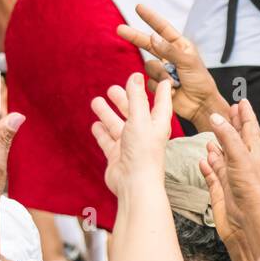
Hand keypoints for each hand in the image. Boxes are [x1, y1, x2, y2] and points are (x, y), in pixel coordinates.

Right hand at [90, 73, 171, 197]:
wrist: (134, 184)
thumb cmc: (144, 154)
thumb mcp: (140, 119)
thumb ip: (136, 98)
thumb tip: (136, 76)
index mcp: (157, 124)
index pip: (161, 103)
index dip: (162, 92)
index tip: (164, 80)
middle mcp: (144, 133)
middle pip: (134, 112)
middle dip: (124, 100)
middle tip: (113, 89)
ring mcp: (130, 145)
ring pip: (117, 125)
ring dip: (107, 114)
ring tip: (96, 102)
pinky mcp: (117, 155)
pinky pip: (107, 141)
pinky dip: (101, 132)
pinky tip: (95, 125)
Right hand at [118, 5, 224, 127]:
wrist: (201, 104)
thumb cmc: (200, 81)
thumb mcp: (188, 62)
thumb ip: (170, 50)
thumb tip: (152, 37)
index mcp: (179, 46)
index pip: (162, 28)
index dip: (150, 18)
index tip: (139, 7)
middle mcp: (169, 55)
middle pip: (147, 43)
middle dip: (134, 37)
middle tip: (120, 29)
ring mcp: (162, 69)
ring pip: (150, 66)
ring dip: (161, 75)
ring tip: (175, 83)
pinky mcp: (157, 84)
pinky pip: (150, 81)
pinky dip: (160, 86)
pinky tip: (173, 91)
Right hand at [201, 100, 259, 241]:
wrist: (250, 221)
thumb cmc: (252, 190)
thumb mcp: (240, 156)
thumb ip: (228, 136)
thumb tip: (216, 118)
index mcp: (253, 152)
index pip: (249, 127)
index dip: (245, 114)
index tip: (241, 101)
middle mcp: (243, 163)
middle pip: (236, 140)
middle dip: (231, 126)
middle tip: (227, 113)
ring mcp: (232, 178)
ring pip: (224, 158)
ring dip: (218, 147)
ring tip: (211, 138)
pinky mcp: (222, 192)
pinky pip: (213, 176)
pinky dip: (208, 168)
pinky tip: (203, 162)